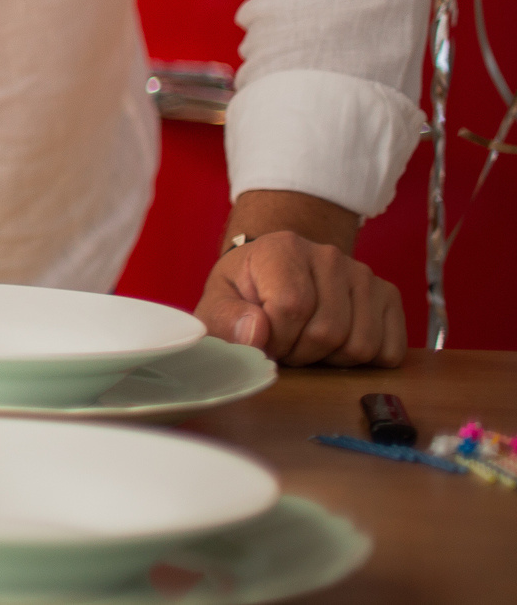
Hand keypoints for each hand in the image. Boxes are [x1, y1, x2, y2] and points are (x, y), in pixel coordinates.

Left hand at [198, 231, 406, 366]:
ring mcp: (364, 275)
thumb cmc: (247, 290)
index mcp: (284, 248)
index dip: (276, 339)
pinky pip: (390, 350)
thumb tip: (256, 336)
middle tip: (285, 344)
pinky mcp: (389, 296)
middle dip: (301, 353)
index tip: (263, 340)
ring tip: (308, 341)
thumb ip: (225, 319)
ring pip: (361, 346)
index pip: (291, 308)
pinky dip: (365, 362)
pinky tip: (338, 344)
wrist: (279, 271)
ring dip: (331, 359)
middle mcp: (330, 256)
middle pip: (328, 332)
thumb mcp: (219, 301)